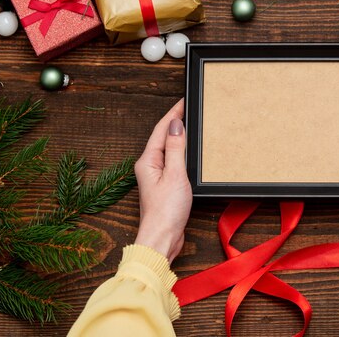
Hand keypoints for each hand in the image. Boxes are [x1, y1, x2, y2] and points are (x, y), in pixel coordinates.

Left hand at [134, 99, 191, 261]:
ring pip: (168, 149)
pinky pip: (173, 161)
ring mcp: (156, 176)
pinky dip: (182, 152)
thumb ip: (176, 149)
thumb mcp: (175, 175)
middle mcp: (150, 166)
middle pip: (163, 137)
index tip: (184, 101)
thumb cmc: (166, 211)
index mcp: (148, 161)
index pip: (161, 130)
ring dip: (178, 136)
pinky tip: (190, 152)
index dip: (173, 114)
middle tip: (189, 108)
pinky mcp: (165, 186)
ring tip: (190, 124)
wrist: (162, 238)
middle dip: (175, 121)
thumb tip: (176, 125)